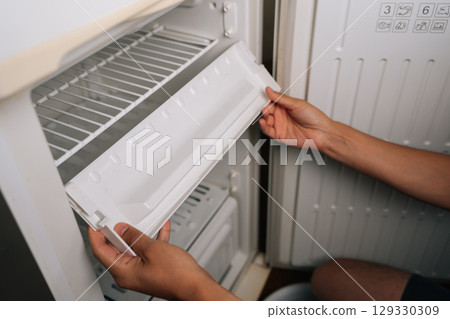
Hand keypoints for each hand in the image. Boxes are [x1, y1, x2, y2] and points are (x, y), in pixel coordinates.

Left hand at [88, 222, 238, 299]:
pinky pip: (148, 251)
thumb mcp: (152, 248)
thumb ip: (135, 236)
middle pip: (116, 248)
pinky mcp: (153, 269)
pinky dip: (152, 239)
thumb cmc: (178, 276)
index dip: (96, 234)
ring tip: (144, 220)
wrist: (196, 286)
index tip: (95, 222)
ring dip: (140, 233)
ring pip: (134, 248)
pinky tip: (160, 229)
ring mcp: (142, 272)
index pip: (100, 251)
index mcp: (123, 272)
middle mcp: (130, 274)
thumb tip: (122, 229)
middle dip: (119, 231)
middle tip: (118, 218)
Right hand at [259, 87, 332, 149]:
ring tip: (266, 116)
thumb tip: (270, 91)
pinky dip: (264, 127)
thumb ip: (281, 98)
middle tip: (265, 108)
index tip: (263, 97)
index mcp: (286, 106)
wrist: (321, 133)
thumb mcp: (297, 104)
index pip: (272, 102)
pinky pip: (268, 131)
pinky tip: (264, 122)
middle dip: (264, 109)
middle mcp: (283, 116)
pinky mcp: (280, 135)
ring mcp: (281, 125)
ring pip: (267, 121)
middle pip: (268, 111)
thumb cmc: (314, 118)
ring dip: (264, 118)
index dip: (267, 99)